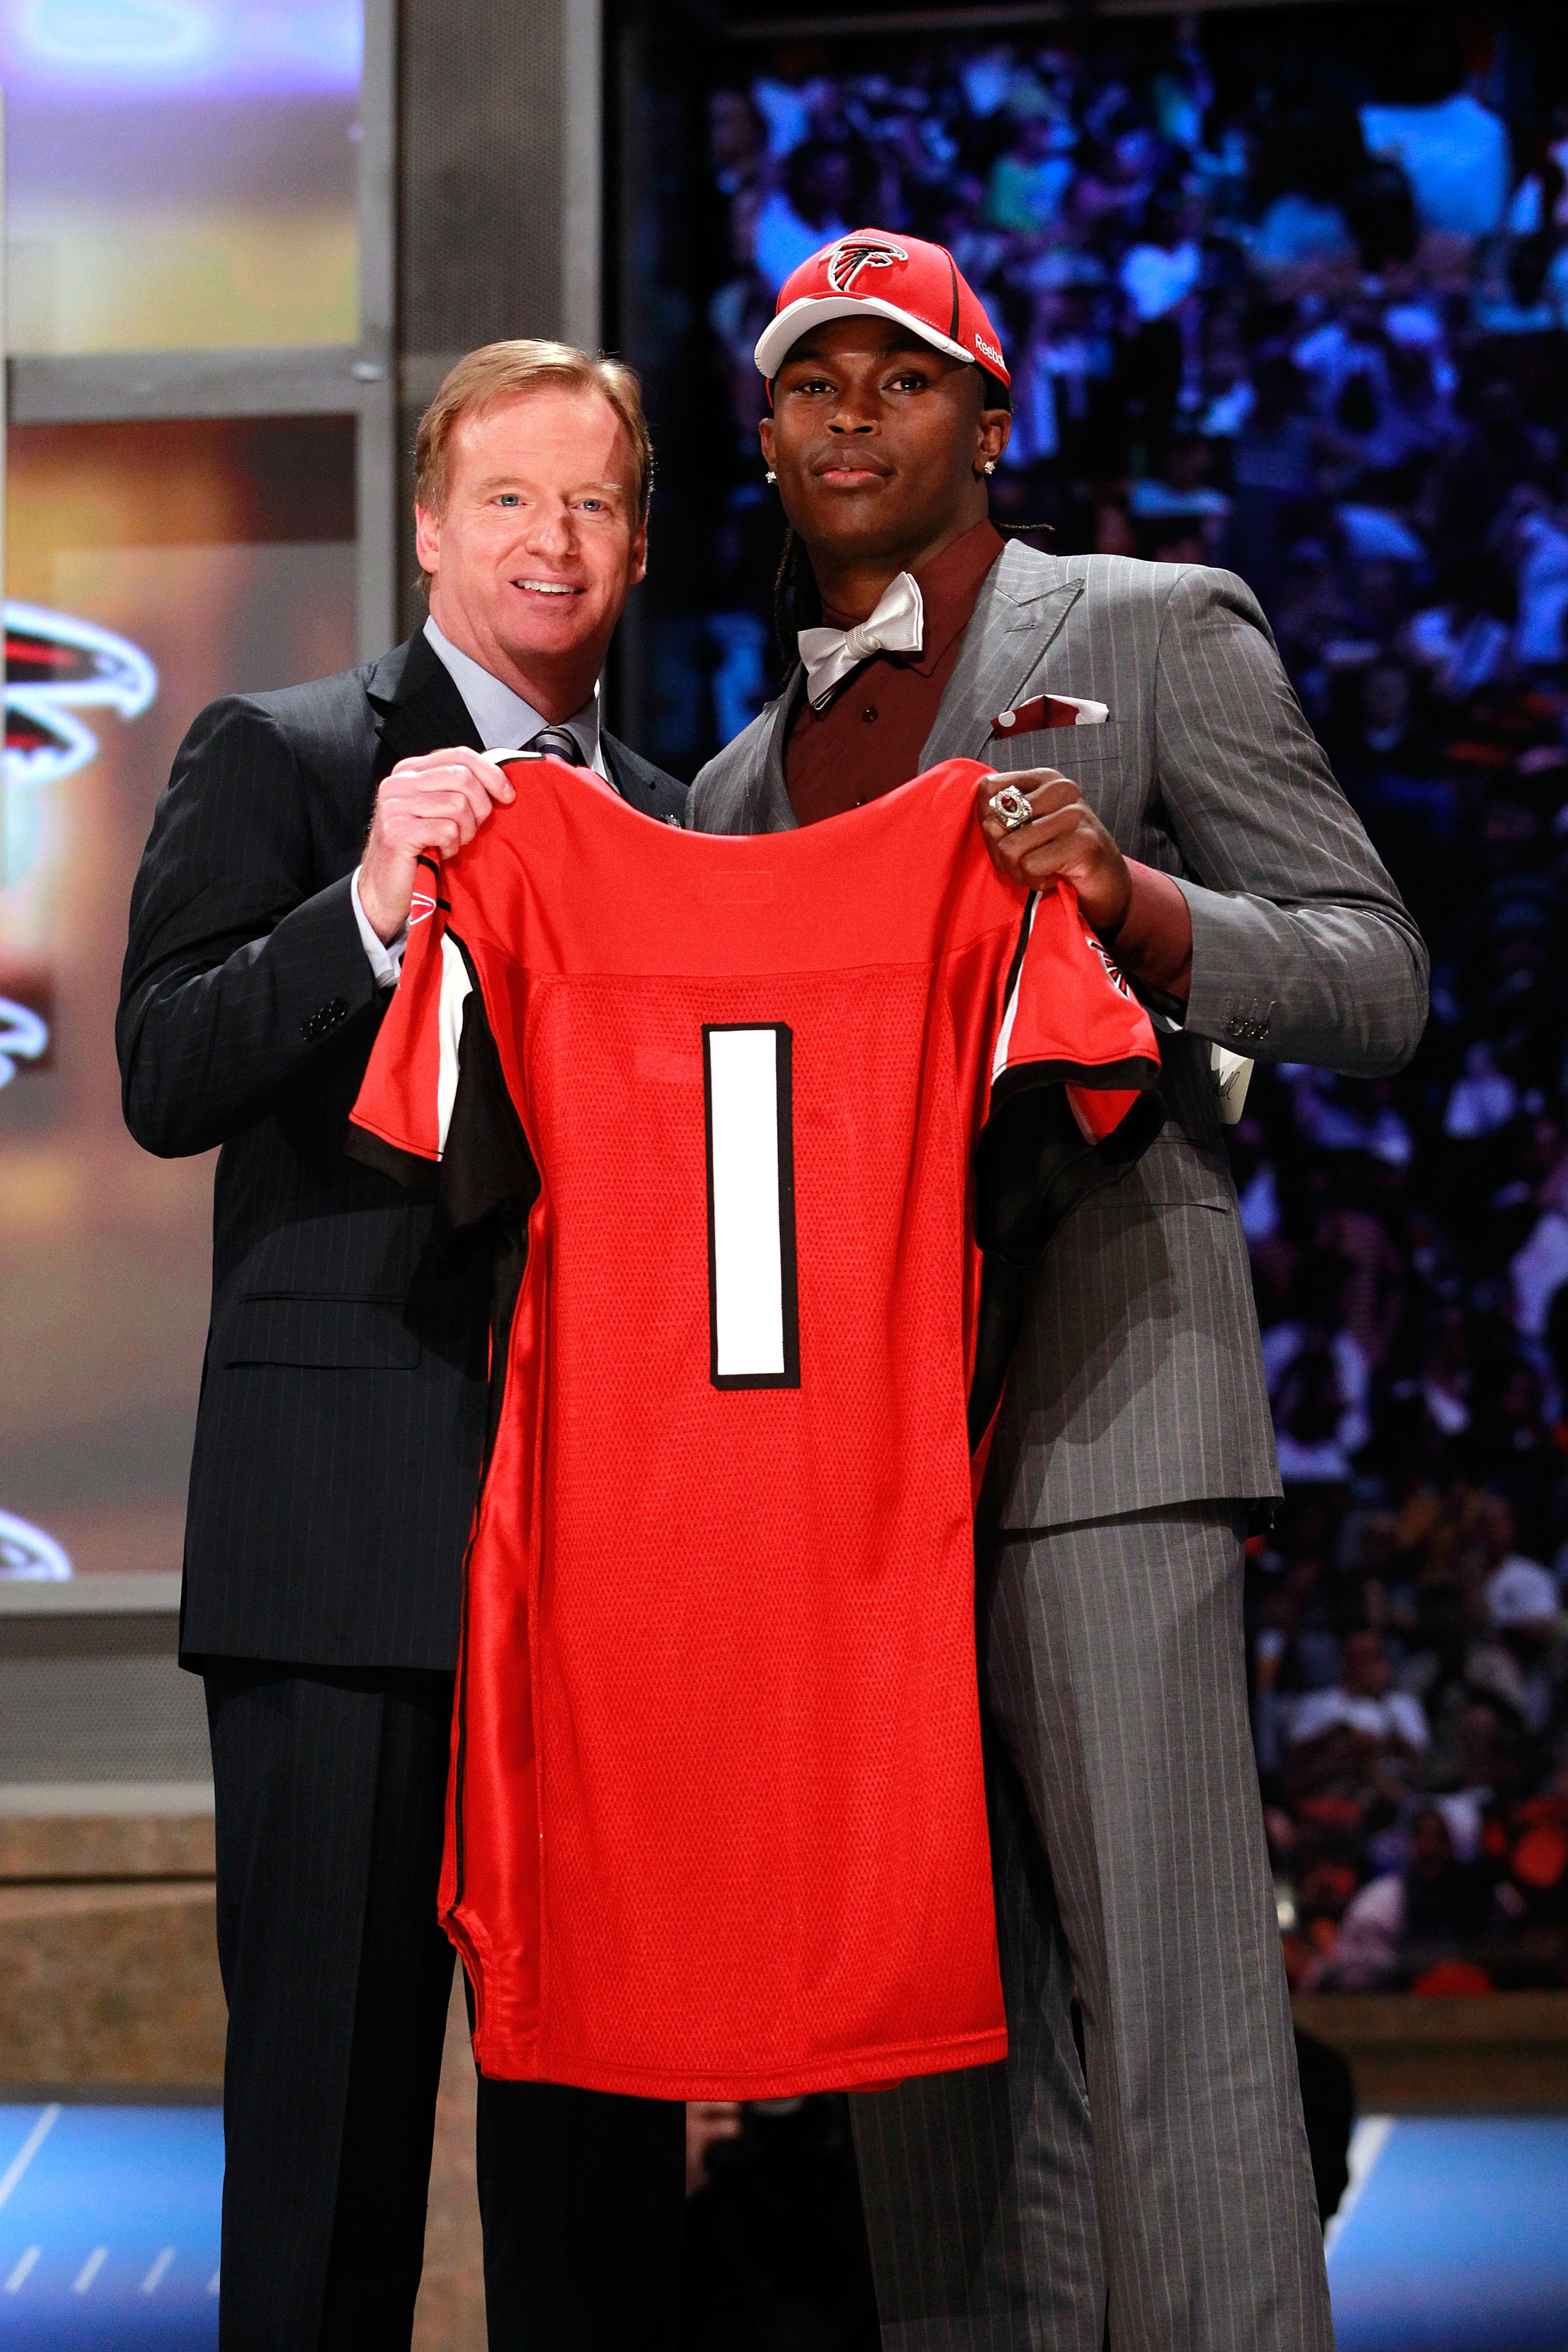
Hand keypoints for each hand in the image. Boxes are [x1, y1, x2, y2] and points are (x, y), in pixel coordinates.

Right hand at [358, 748, 516, 941]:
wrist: (386, 888)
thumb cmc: (419, 850)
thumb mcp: (438, 811)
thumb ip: (457, 789)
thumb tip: (500, 781)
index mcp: (410, 771)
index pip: (459, 755)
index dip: (491, 773)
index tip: (507, 795)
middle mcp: (399, 783)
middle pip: (462, 777)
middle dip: (480, 807)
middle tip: (473, 829)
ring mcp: (395, 805)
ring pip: (458, 804)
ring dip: (465, 831)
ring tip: (453, 843)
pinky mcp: (397, 831)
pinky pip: (446, 830)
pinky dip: (452, 846)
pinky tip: (442, 853)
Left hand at [977, 769, 1131, 935]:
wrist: (1107, 883)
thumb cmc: (1059, 855)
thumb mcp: (1027, 829)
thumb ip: (1001, 818)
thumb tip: (987, 824)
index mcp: (1044, 778)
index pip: (988, 790)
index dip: (987, 822)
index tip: (1011, 838)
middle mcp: (1060, 788)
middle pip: (994, 823)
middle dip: (1002, 855)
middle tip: (1029, 862)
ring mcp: (1074, 814)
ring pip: (1010, 848)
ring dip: (1021, 872)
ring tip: (1043, 870)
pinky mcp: (1082, 842)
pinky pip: (1031, 866)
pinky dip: (1037, 881)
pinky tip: (1056, 877)